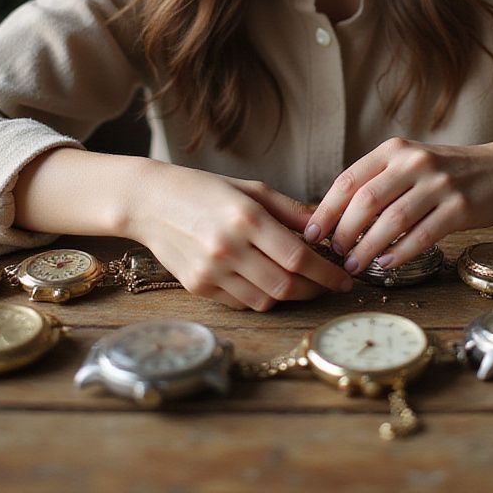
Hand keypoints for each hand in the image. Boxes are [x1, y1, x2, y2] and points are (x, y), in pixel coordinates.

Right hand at [133, 163, 353, 310]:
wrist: (150, 202)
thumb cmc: (204, 189)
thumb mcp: (251, 190)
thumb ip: (290, 211)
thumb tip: (326, 229)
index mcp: (246, 218)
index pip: (298, 257)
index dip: (326, 273)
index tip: (343, 278)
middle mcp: (229, 248)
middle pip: (285, 286)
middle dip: (314, 290)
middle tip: (329, 286)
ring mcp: (211, 272)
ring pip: (265, 301)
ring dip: (289, 297)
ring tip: (301, 284)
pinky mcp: (198, 288)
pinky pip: (241, 303)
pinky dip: (261, 298)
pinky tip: (268, 282)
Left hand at [303, 138, 492, 275]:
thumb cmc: (447, 172)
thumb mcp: (410, 165)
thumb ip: (378, 184)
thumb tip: (335, 219)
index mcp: (394, 150)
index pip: (349, 180)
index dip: (326, 210)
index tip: (311, 233)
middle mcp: (414, 162)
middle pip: (365, 201)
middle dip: (343, 232)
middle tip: (333, 254)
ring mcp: (439, 183)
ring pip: (391, 220)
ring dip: (368, 248)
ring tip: (354, 266)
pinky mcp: (460, 207)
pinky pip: (422, 235)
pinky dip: (400, 253)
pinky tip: (386, 264)